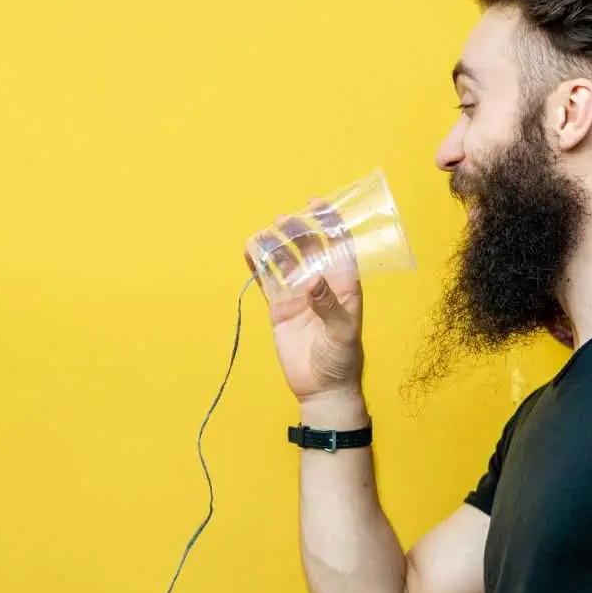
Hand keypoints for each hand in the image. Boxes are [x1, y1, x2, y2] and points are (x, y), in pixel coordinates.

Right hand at [247, 200, 365, 405]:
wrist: (322, 388)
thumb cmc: (342, 360)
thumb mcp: (342, 333)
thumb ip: (329, 306)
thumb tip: (313, 280)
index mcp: (343, 284)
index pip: (339, 244)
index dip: (330, 222)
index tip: (315, 204)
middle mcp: (321, 283)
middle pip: (308, 247)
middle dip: (297, 230)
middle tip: (281, 221)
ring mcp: (298, 294)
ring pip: (284, 261)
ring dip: (273, 245)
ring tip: (259, 236)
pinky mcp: (280, 308)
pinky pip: (267, 281)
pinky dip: (257, 266)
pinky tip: (248, 252)